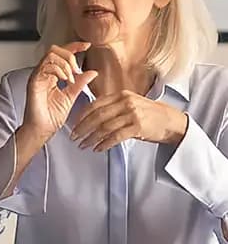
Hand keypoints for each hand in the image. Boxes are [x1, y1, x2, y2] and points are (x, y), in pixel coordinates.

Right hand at [22, 42, 98, 142]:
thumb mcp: (71, 96)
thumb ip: (80, 83)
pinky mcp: (34, 81)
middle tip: (77, 70)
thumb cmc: (51, 117)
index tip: (87, 46)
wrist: (42, 130)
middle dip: (70, 55)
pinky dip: (59, 70)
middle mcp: (43, 73)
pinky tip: (65, 80)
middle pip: (55, 49)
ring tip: (71, 78)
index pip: (61, 54)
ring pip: (51, 54)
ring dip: (65, 64)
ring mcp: (38, 76)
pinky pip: (46, 66)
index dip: (74, 46)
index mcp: (51, 75)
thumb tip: (92, 72)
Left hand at [70, 90, 188, 151]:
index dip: (82, 115)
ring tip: (84, 145)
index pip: (95, 104)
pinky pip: (116, 137)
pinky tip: (98, 148)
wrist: (170, 121)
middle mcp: (125, 103)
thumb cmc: (148, 114)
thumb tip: (92, 116)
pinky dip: (104, 143)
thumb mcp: (130, 104)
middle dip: (83, 128)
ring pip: (105, 127)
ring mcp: (132, 114)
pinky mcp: (138, 127)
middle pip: (97, 116)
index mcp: (121, 95)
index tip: (74, 124)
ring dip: (91, 138)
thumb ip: (113, 107)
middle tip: (74, 136)